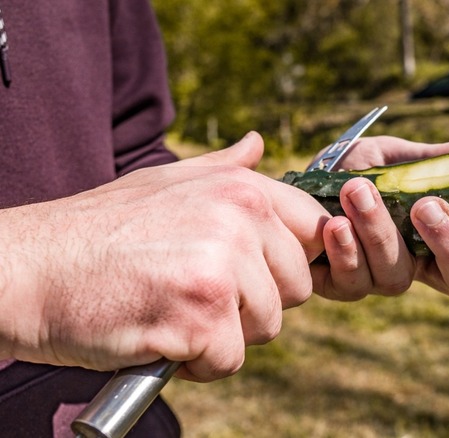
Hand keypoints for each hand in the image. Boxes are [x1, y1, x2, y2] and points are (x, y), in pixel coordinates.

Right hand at [0, 132, 329, 381]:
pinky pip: (230, 359)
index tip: (253, 273)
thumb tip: (259, 146)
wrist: (28, 267)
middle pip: (296, 286)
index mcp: (240, 188)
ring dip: (223, 334)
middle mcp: (241, 218)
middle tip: (197, 294)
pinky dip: (197, 363)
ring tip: (174, 311)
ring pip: (267, 326)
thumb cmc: (97, 230)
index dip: (287, 262)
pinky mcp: (202, 313)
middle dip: (254, 302)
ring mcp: (223, 264)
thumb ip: (224, 169)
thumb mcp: (165, 182)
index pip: (313, 231)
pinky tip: (161, 336)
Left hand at [310, 136, 448, 300]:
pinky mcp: (341, 286)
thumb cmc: (359, 169)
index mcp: (448, 238)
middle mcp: (423, 266)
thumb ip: (441, 159)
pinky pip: (352, 283)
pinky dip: (345, 252)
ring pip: (398, 279)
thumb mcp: (401, 158)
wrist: (300, 178)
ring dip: (380, 234)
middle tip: (427, 207)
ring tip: (358, 190)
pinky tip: (335, 224)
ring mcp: (383, 280)